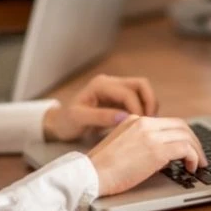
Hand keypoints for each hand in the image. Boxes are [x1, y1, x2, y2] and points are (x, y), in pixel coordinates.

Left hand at [43, 74, 158, 140]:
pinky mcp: (120, 98)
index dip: (137, 109)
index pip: (128, 93)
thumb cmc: (68, 122)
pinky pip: (140, 99)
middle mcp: (111, 82)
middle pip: (141, 85)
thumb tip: (125, 117)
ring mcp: (117, 89)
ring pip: (143, 91)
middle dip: (149, 103)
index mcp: (101, 85)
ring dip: (149, 106)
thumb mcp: (80, 119)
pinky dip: (145, 109)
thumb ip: (101, 117)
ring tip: (146, 124)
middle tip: (149, 123)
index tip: (139, 127)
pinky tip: (140, 123)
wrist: (61, 124)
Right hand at [88, 115, 207, 195]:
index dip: (181, 135)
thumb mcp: (123, 148)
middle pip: (181, 125)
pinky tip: (191, 168)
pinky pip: (185, 149)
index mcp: (135, 120)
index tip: (187, 148)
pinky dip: (193, 157)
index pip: (167, 122)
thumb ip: (143, 145)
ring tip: (199, 164)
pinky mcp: (156, 150)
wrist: (91, 174)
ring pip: (186, 135)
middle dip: (194, 141)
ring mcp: (151, 135)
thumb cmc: (102, 169)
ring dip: (197, 150)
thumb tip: (165, 157)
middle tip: (199, 156)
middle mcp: (144, 123)